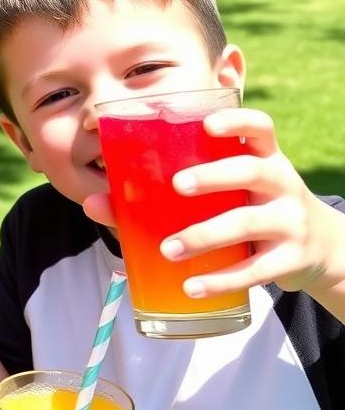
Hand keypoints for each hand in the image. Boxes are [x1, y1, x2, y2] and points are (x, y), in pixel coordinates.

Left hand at [114, 106, 343, 298]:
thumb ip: (159, 196)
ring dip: (205, 235)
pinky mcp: (292, 258)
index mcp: (263, 159)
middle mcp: (282, 183)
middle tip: (177, 186)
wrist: (317, 249)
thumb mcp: (224, 196)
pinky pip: (257, 269)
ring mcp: (290, 221)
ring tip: (167, 249)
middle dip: (214, 176)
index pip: (259, 128)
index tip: (208, 125)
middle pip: (253, 171)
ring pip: (249, 222)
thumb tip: (91, 202)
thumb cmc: (248, 210)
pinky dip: (222, 280)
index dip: (237, 122)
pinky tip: (191, 287)